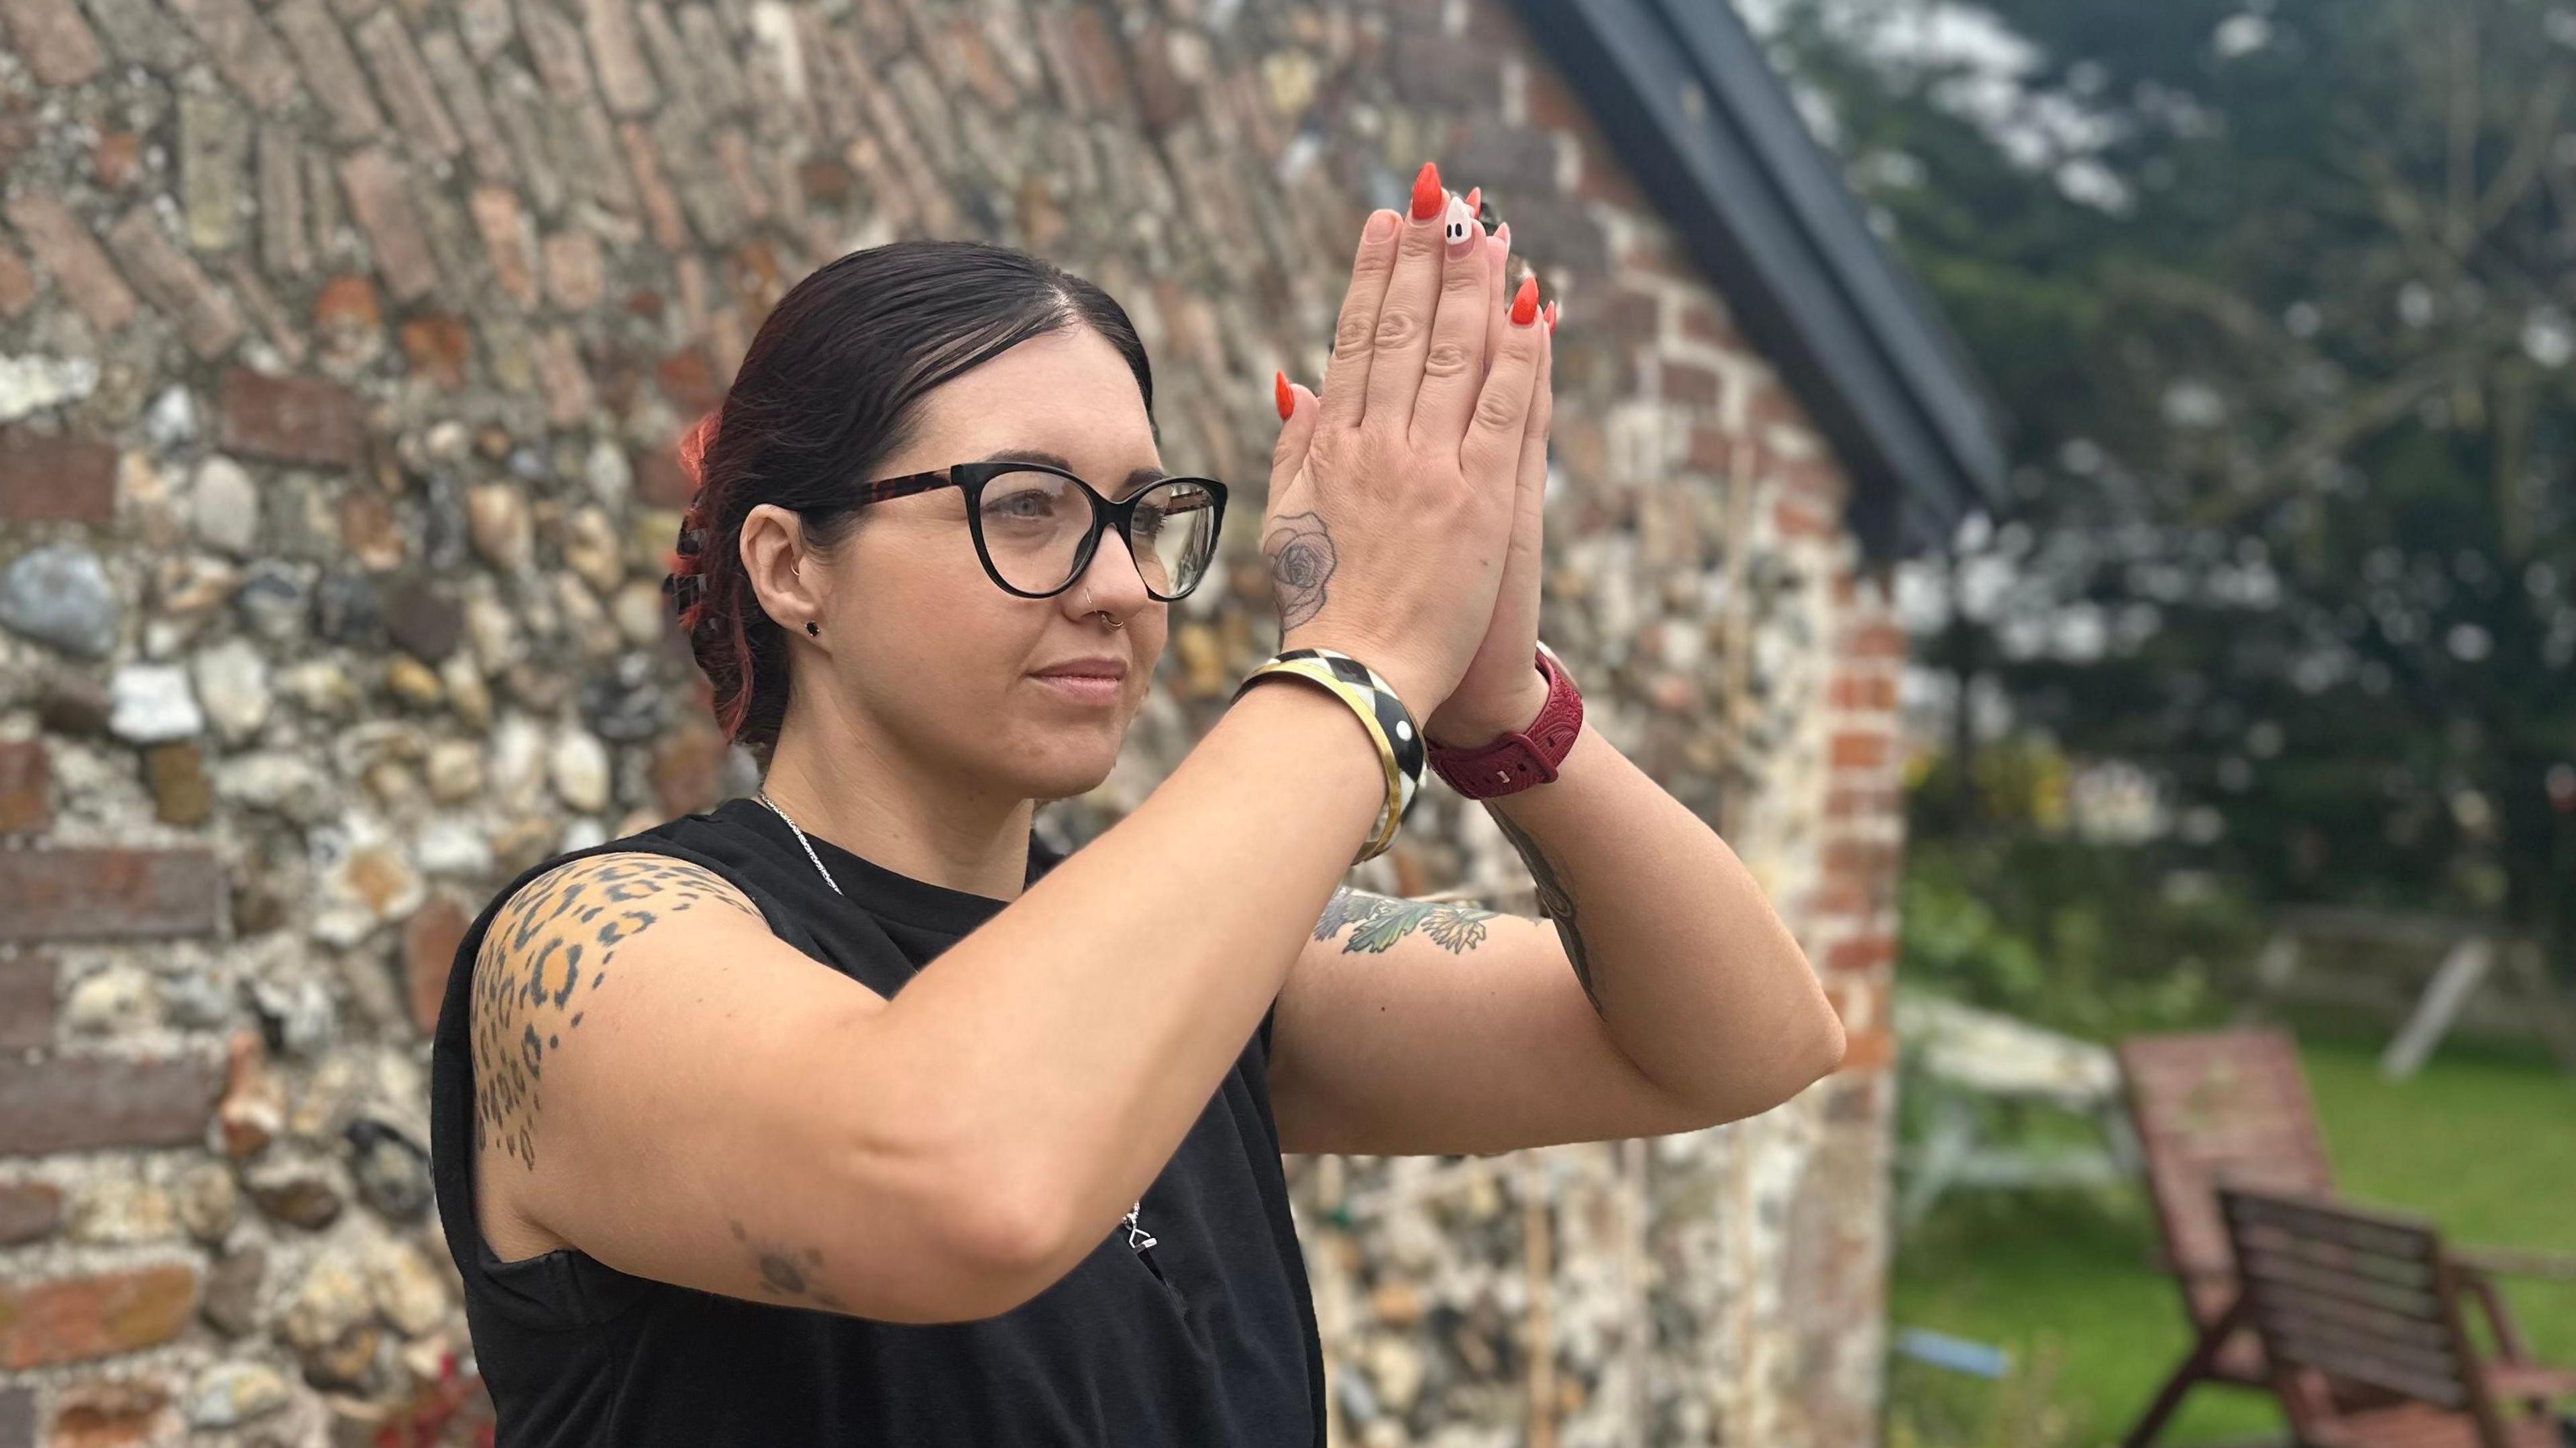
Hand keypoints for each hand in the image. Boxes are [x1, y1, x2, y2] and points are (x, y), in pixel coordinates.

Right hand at [1264, 163, 1552, 717]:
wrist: (1359, 680)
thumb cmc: (1322, 611)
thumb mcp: (1287, 523)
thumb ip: (1294, 449)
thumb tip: (1295, 383)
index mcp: (1333, 450)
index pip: (1354, 341)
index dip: (1371, 273)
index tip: (1384, 221)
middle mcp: (1378, 449)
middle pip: (1403, 332)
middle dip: (1423, 256)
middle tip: (1439, 195)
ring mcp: (1431, 472)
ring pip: (1453, 357)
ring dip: (1471, 285)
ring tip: (1485, 226)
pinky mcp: (1481, 503)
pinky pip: (1503, 412)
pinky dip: (1519, 356)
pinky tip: (1534, 306)